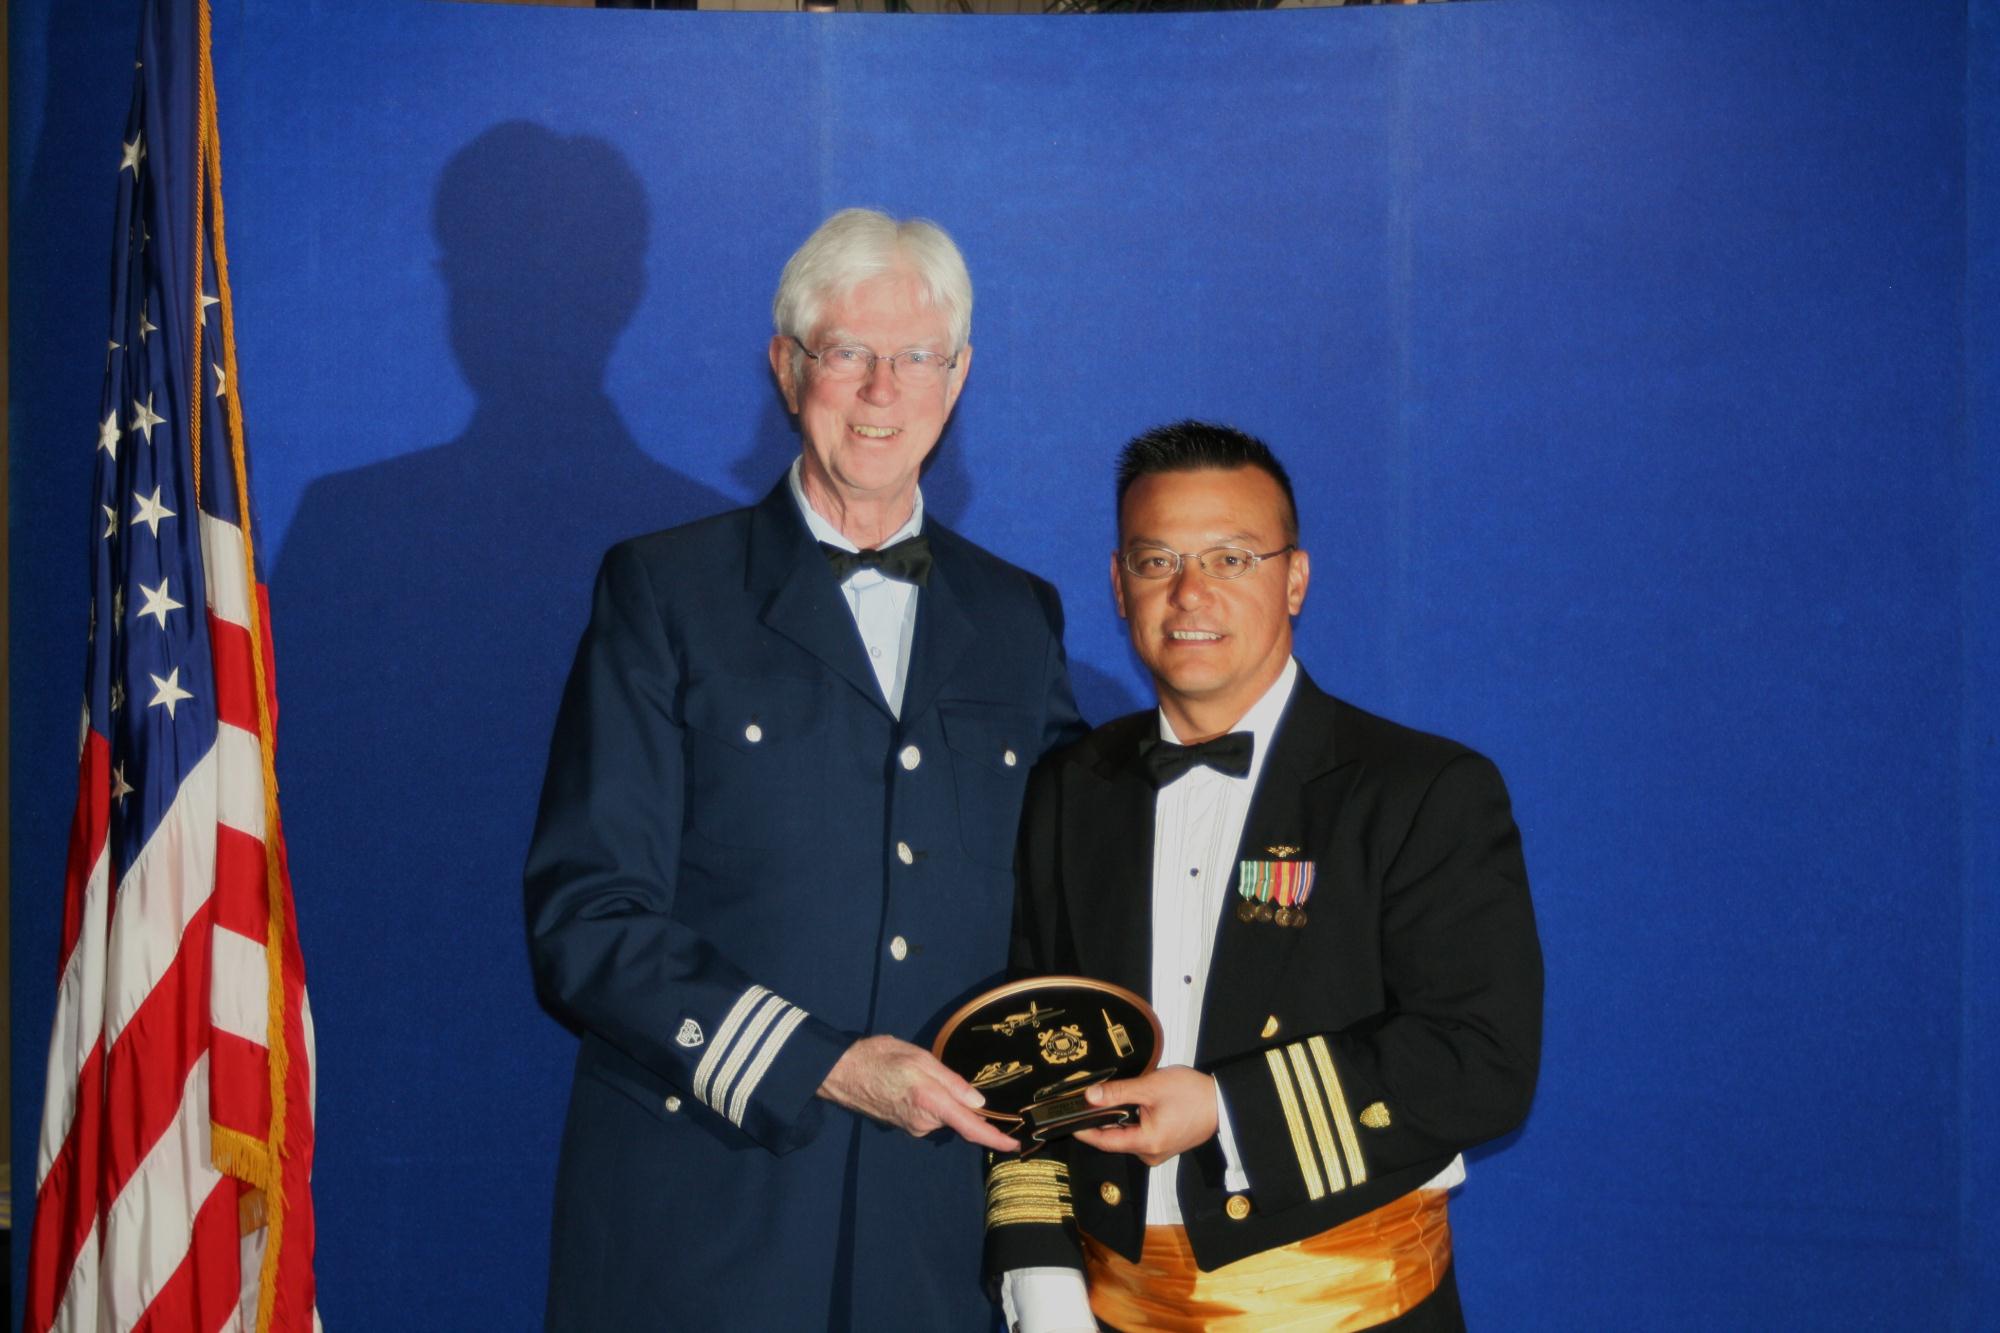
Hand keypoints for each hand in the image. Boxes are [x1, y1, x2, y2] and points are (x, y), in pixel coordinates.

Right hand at [818, 1034, 1020, 1151]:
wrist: (841, 1072)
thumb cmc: (880, 1058)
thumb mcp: (920, 1059)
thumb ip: (952, 1081)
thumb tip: (979, 1101)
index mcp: (931, 1104)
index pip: (971, 1127)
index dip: (995, 1138)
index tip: (1016, 1144)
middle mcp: (923, 1123)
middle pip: (958, 1117)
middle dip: (960, 1100)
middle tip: (940, 1071)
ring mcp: (912, 1127)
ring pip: (942, 1115)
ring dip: (941, 1098)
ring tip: (918, 1072)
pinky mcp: (904, 1125)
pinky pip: (928, 1115)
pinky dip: (929, 1101)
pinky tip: (911, 1082)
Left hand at [1072, 1066, 1217, 1166]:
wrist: (1223, 1103)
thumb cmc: (1194, 1095)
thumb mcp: (1151, 1087)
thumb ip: (1119, 1092)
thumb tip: (1090, 1096)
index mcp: (1146, 1143)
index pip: (1104, 1141)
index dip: (1084, 1130)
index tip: (1067, 1121)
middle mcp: (1150, 1153)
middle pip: (1114, 1138)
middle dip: (1102, 1119)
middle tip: (1088, 1099)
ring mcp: (1157, 1150)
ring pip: (1126, 1135)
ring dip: (1118, 1118)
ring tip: (1114, 1096)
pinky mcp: (1163, 1144)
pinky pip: (1139, 1134)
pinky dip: (1132, 1120)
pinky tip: (1133, 1103)